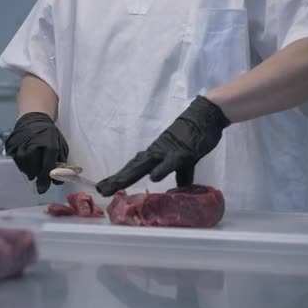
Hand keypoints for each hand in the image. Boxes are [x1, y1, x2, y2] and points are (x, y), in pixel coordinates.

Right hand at [5, 112, 68, 193]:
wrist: (33, 120)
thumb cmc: (49, 135)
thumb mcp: (61, 146)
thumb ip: (61, 163)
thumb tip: (57, 182)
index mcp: (49, 143)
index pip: (47, 164)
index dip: (45, 178)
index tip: (43, 189)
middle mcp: (32, 144)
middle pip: (34, 169)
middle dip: (38, 174)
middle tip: (41, 171)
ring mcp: (19, 145)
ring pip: (24, 168)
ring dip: (30, 170)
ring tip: (34, 163)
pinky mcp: (10, 147)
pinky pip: (16, 164)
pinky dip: (22, 166)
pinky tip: (26, 160)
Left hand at [96, 96, 229, 195]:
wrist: (206, 115)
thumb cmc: (194, 137)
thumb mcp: (186, 163)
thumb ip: (181, 177)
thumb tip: (178, 191)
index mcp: (155, 156)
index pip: (133, 169)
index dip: (119, 178)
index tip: (104, 188)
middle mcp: (156, 153)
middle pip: (133, 168)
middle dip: (117, 180)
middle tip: (100, 189)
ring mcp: (167, 152)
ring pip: (144, 165)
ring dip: (129, 175)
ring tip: (114, 186)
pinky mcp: (182, 152)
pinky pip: (170, 162)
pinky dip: (162, 169)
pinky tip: (153, 177)